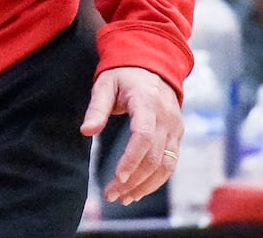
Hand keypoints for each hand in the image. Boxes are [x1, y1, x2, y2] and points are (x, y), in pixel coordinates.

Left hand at [81, 66, 183, 205]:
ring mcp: (175, 127)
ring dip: (145, 186)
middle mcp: (166, 117)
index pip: (143, 136)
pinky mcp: (177, 135)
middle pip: (154, 156)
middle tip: (111, 195)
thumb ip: (96, 107)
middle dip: (133, 180)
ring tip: (124, 198)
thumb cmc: (125, 75)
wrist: (153, 63)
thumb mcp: (105, 83)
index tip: (117, 178)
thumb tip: (86, 131)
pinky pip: (171, 163)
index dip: (131, 159)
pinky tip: (139, 190)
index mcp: (148, 102)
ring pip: (166, 165)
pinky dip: (156, 180)